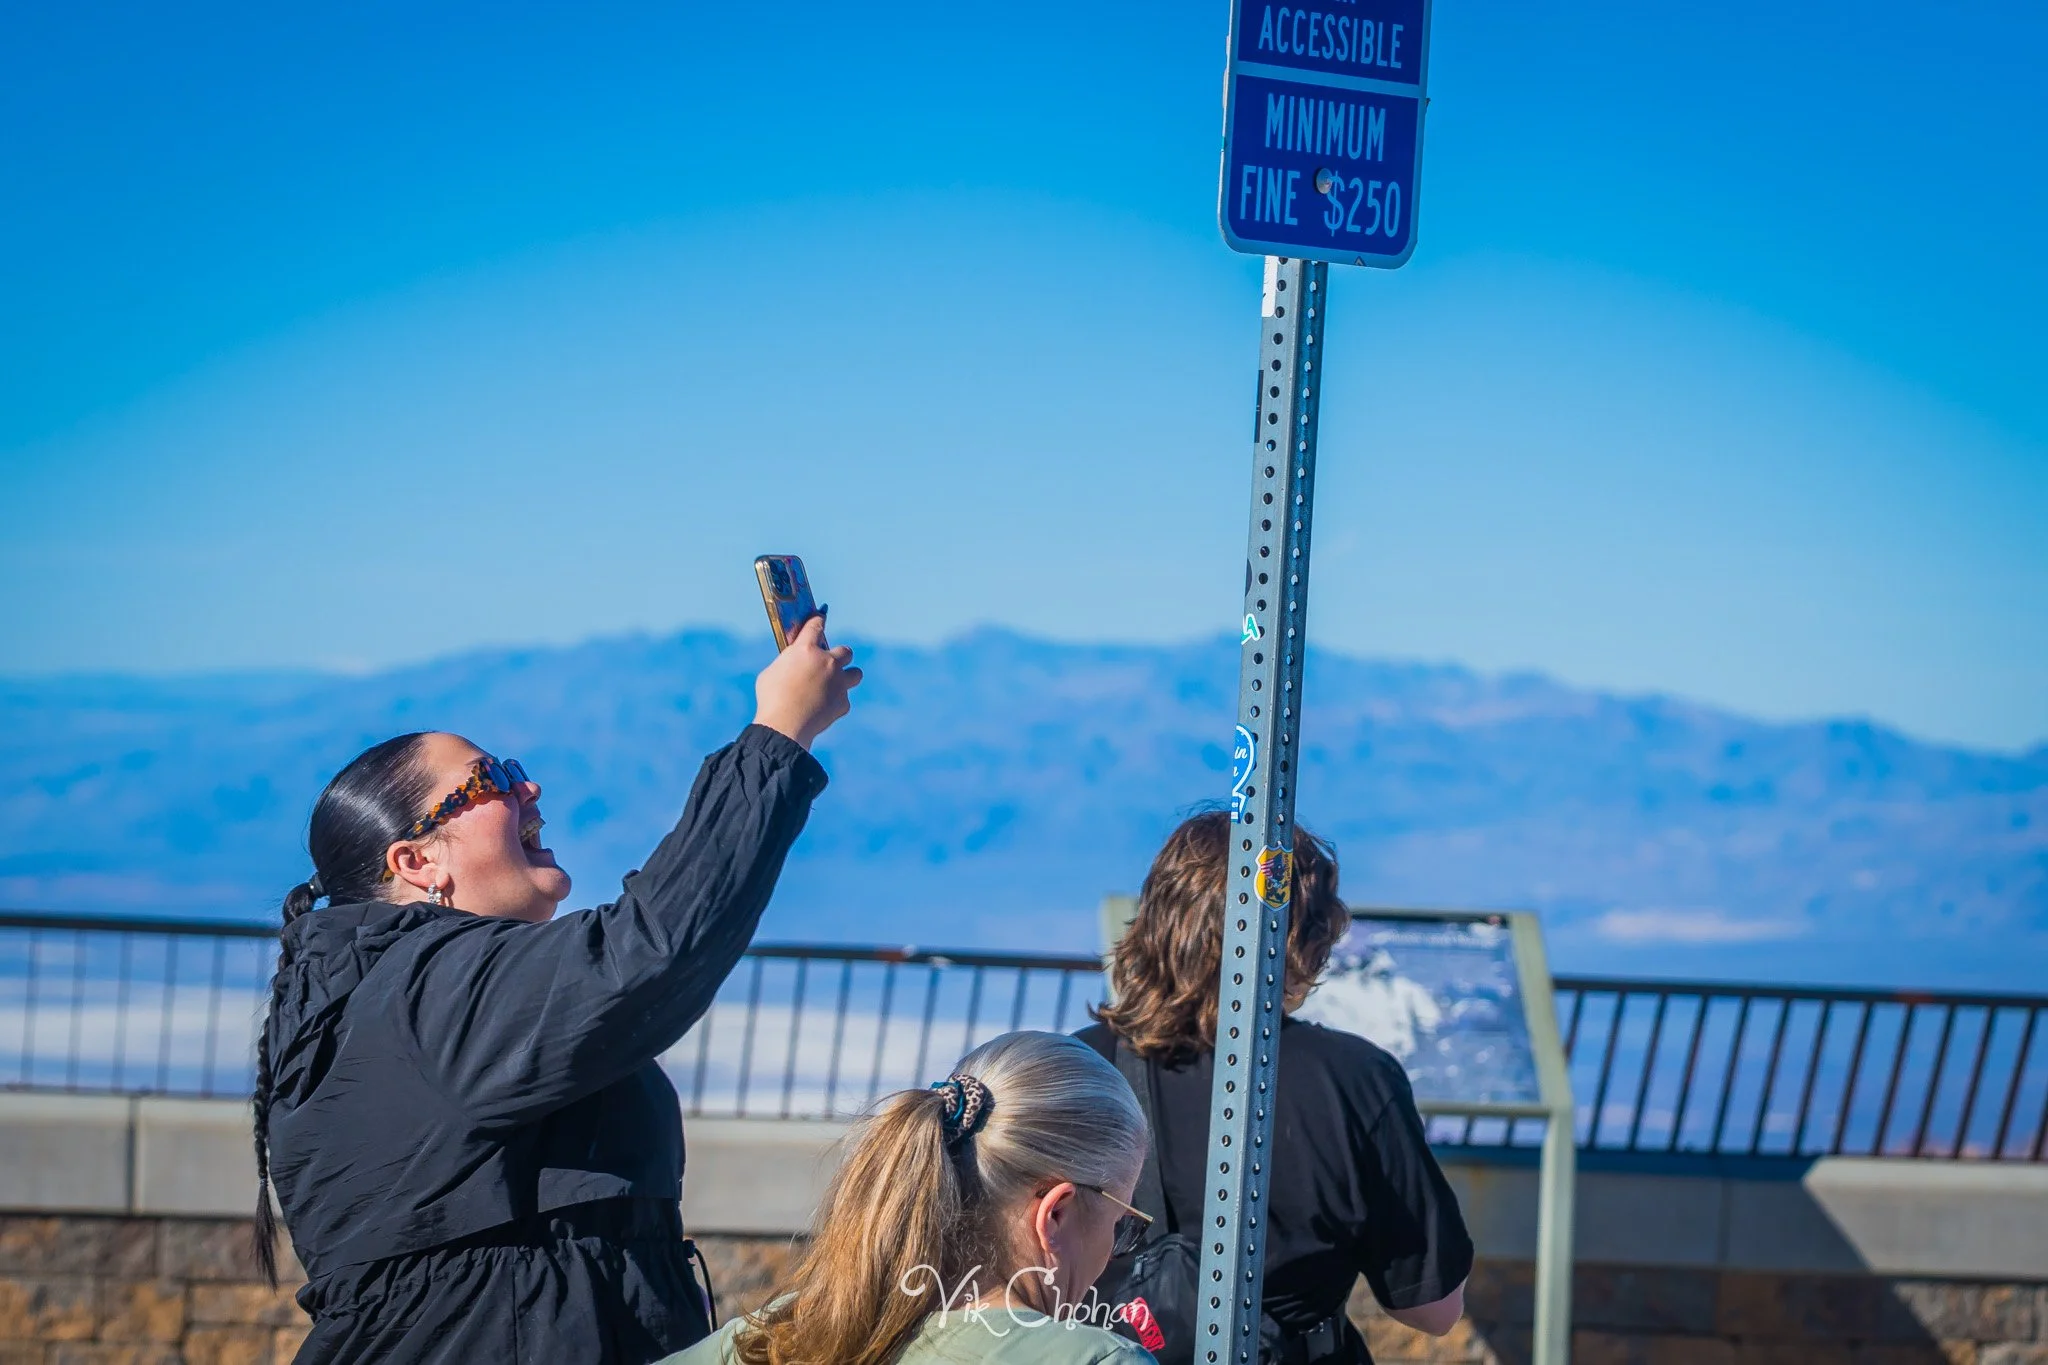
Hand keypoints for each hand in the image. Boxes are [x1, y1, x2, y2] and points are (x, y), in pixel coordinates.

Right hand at [753, 614, 861, 749]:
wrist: (785, 725)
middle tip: (829, 664)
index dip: (819, 620)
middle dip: (839, 656)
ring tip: (835, 684)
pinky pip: (844, 699)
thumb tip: (793, 665)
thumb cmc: (771, 698)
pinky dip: (835, 702)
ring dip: (848, 676)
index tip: (821, 617)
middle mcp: (827, 662)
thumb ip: (788, 664)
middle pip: (845, 651)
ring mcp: (838, 682)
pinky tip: (822, 709)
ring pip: (856, 673)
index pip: (816, 626)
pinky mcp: (843, 702)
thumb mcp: (771, 672)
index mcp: (806, 649)